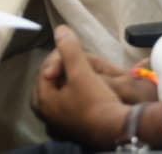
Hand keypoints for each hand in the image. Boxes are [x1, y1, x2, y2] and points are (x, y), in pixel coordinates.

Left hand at [33, 25, 132, 149]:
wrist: (120, 131)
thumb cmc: (97, 102)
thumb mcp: (81, 72)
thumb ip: (69, 49)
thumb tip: (60, 30)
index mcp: (41, 100)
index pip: (46, 68)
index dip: (61, 56)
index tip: (76, 52)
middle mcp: (45, 113)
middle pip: (53, 80)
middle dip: (66, 68)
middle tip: (82, 63)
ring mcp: (58, 123)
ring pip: (62, 91)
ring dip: (74, 79)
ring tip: (88, 73)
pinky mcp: (73, 127)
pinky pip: (72, 102)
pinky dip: (78, 92)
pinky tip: (90, 88)